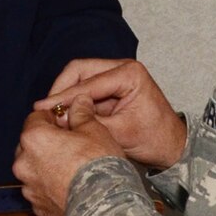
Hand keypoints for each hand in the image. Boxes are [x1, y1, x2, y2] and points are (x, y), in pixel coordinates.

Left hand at [13, 101, 122, 215]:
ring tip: (72, 168)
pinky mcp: (37, 206)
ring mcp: (28, 187)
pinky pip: (40, 190)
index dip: (53, 117)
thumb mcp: (95, 131)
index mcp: (34, 138)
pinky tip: (70, 186)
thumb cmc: (100, 167)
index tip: (67, 121)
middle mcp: (23, 163)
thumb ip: (81, 114)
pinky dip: (51, 186)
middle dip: (48, 142)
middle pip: (32, 144)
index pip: (36, 117)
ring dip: (47, 165)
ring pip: (34, 168)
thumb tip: (79, 101)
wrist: (104, 208)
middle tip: (72, 144)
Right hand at [36, 58, 186, 169]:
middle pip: (79, 71)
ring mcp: (116, 76)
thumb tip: (58, 119)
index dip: (62, 97)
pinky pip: (85, 89)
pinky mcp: (111, 87)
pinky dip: (73, 101)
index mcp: (129, 73)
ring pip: (79, 78)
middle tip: (45, 110)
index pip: (87, 81)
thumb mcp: (119, 133)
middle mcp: (122, 68)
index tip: (42, 108)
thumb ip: (88, 123)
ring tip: (53, 115)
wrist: (172, 147)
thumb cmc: (155, 139)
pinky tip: (64, 116)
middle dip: (60, 90)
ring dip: (65, 96)